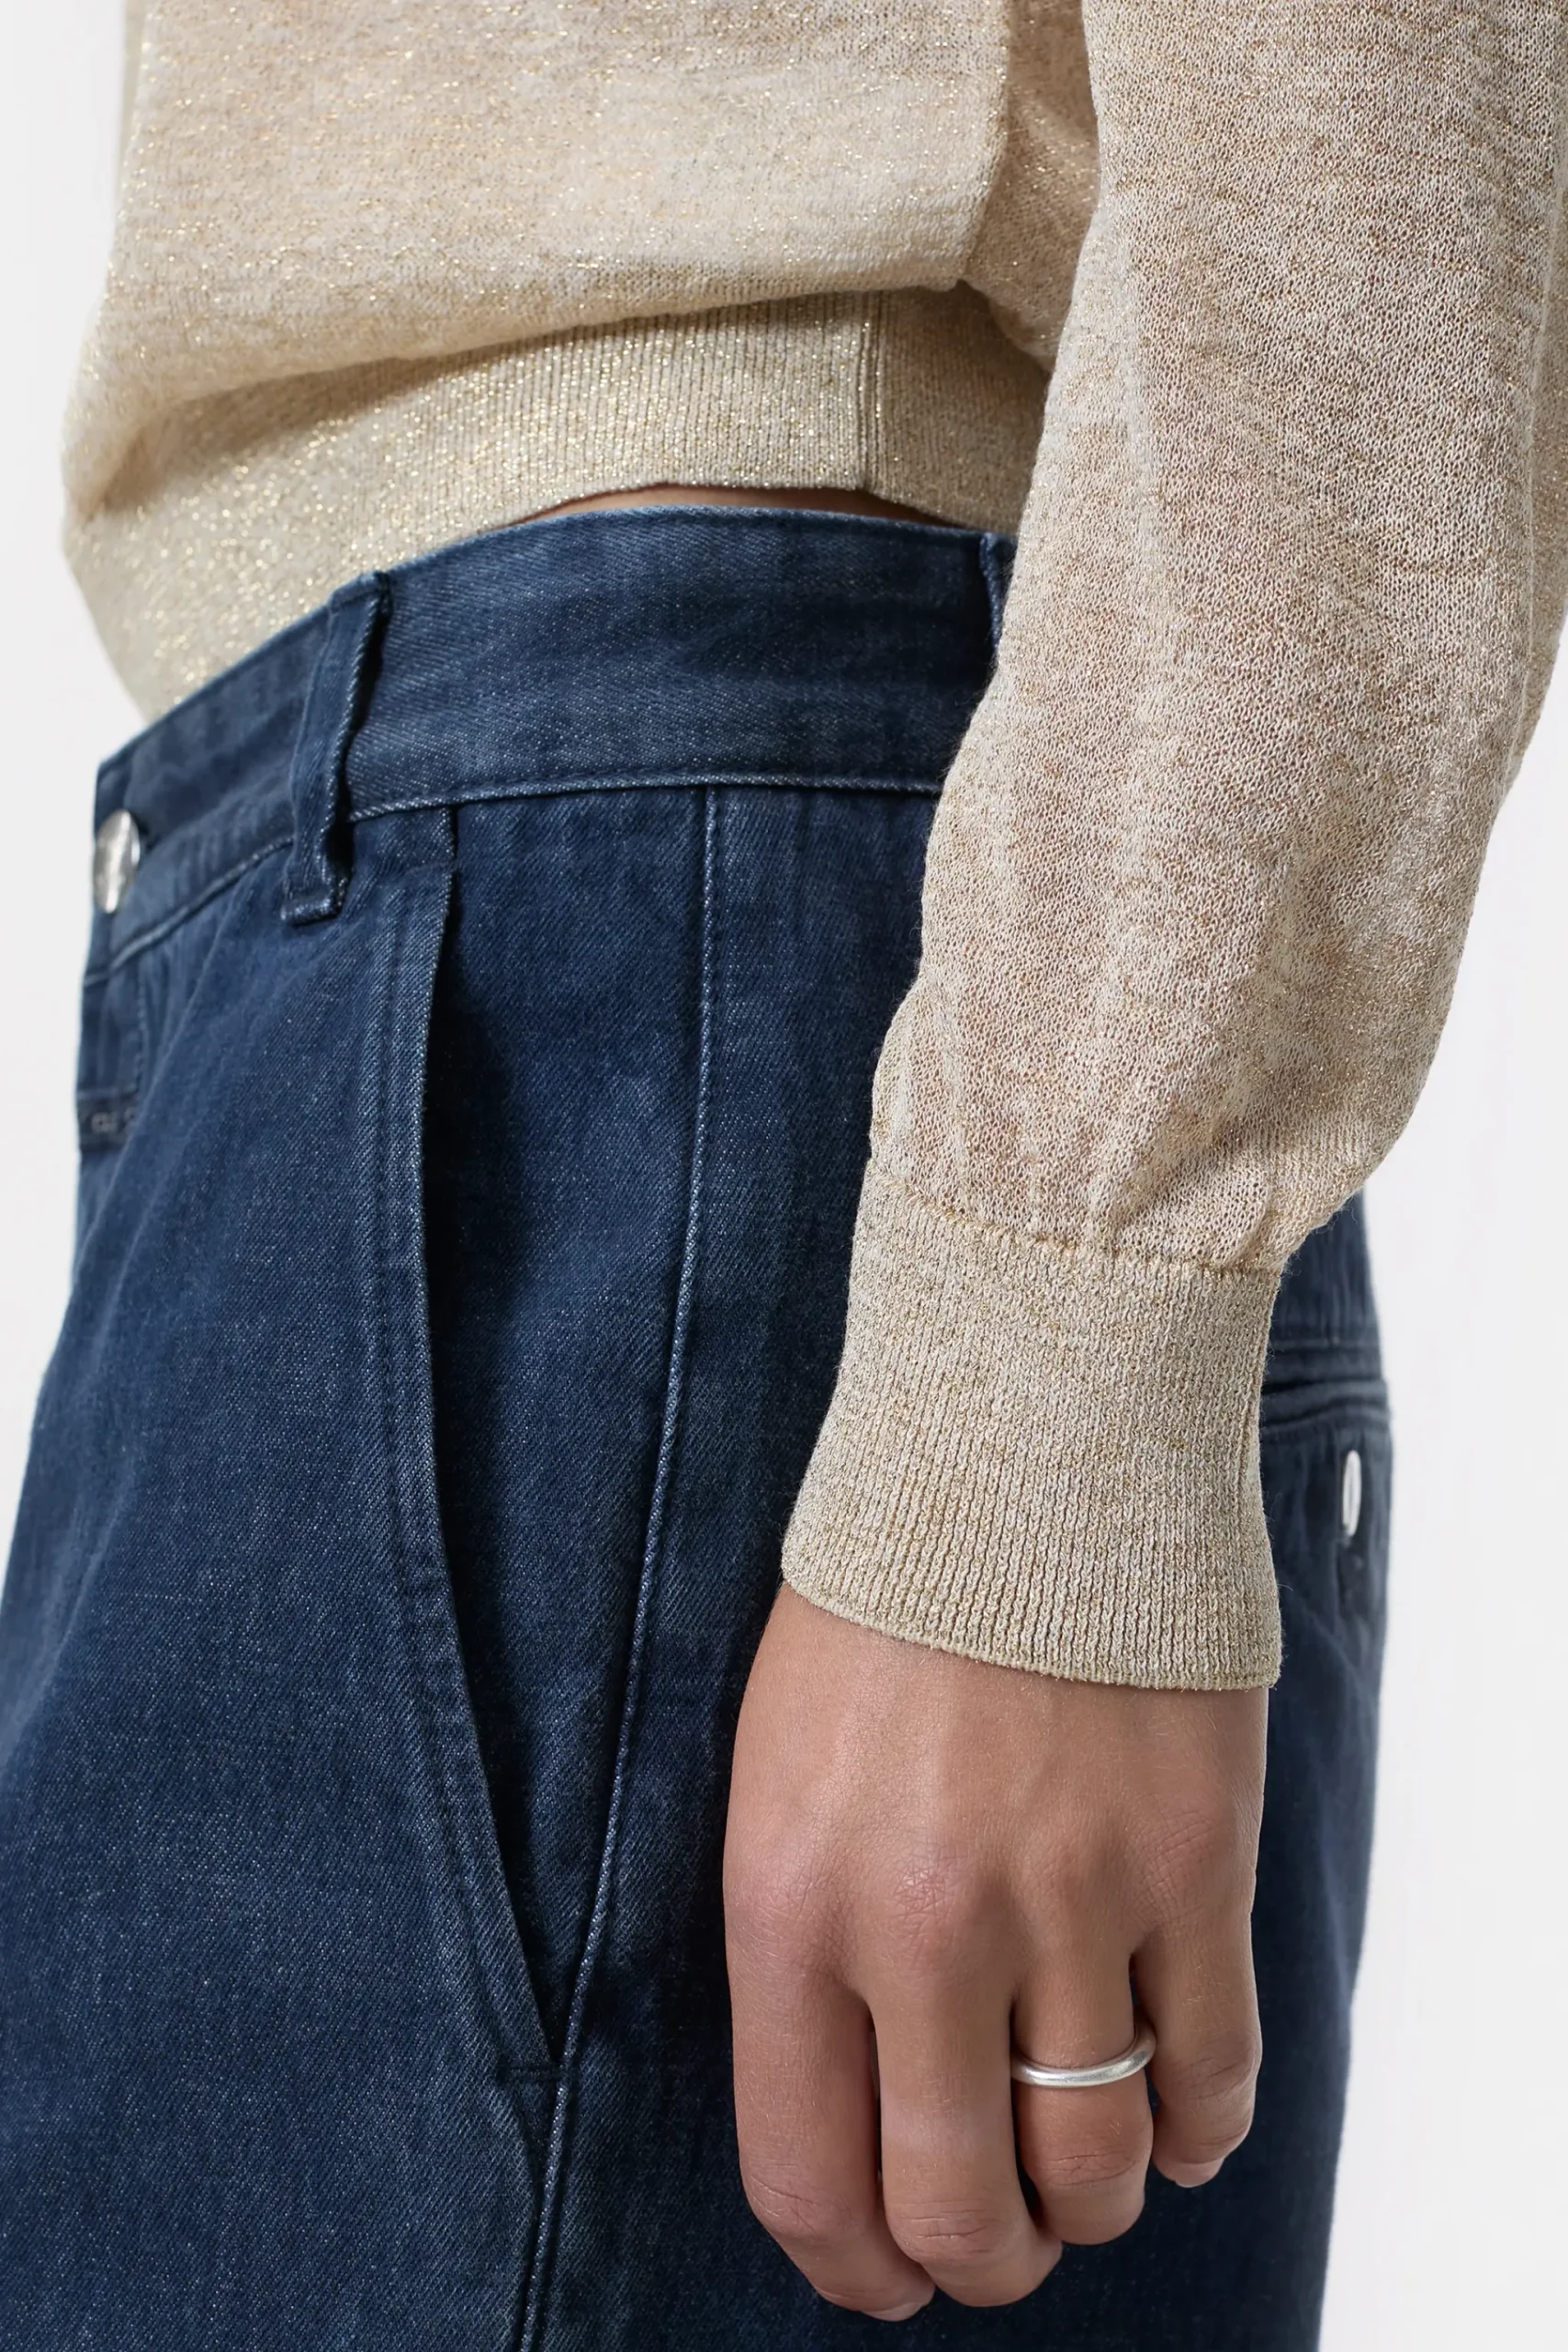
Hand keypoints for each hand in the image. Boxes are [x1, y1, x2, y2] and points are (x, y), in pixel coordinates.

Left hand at [723, 1586, 1266, 2319]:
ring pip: (1102, 2167)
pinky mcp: (1196, 1864)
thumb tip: (858, 2112)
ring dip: (1092, 2202)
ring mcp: (1074, 1899)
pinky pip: (1216, 2076)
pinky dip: (1200, 2130)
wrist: (1024, 1449)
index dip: (852, 2267)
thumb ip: (806, 1943)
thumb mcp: (777, 1769)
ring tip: (1082, 2173)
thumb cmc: (885, 1606)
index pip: (807, 2176)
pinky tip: (1176, 2115)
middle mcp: (926, 1925)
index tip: (880, 2277)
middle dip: (980, 2264)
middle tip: (993, 2244)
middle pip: (964, 2210)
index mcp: (790, 1901)